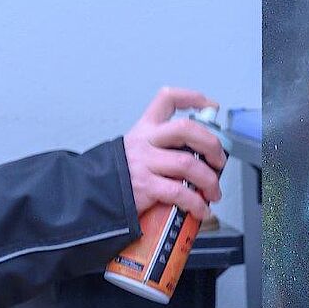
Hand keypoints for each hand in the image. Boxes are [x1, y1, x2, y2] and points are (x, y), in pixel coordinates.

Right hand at [122, 87, 225, 221]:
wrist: (90, 193)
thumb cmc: (118, 174)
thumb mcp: (136, 149)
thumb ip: (162, 148)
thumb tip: (197, 158)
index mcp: (144, 129)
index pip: (167, 99)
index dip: (192, 98)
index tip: (210, 105)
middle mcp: (145, 141)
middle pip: (186, 129)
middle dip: (211, 144)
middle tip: (218, 160)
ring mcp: (145, 163)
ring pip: (188, 163)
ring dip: (209, 180)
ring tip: (213, 191)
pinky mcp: (145, 186)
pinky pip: (179, 193)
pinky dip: (196, 203)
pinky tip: (200, 209)